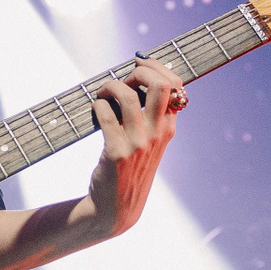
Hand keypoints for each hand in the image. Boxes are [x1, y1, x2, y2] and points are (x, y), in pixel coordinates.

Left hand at [79, 57, 180, 239]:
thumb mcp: (150, 143)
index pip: (175, 85)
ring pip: (127, 96)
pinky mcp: (116, 152)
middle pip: (160, 85)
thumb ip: (151, 116)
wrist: (115, 209)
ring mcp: (138, 144)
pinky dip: (97, 104)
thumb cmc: (129, 169)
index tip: (138, 61)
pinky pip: (105, 113)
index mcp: (168, 128)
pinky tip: (95, 109)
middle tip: (123, 78)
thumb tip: (140, 76)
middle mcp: (157, 134)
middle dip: (140, 70)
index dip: (156, 66)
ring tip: (102, 92)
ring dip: (110, 86)